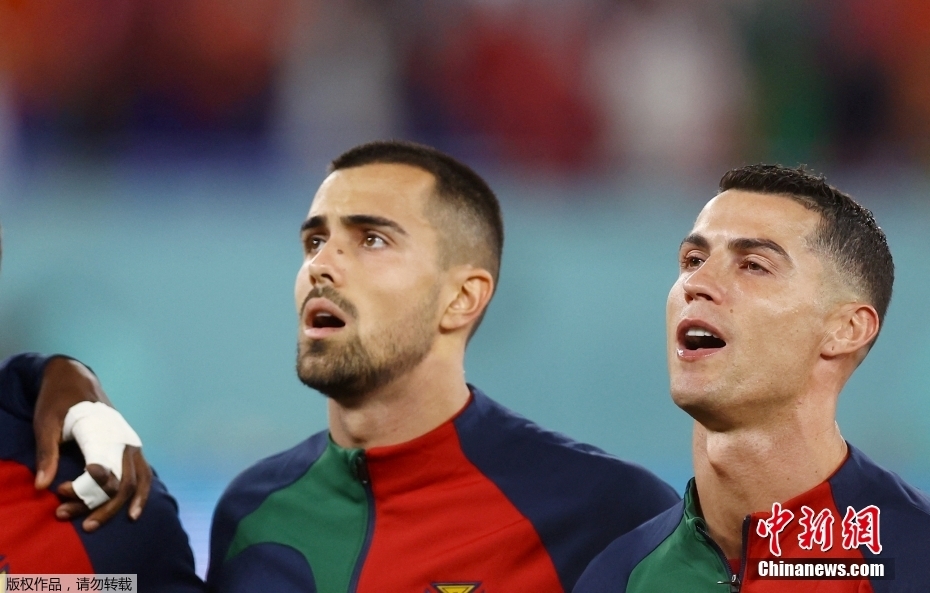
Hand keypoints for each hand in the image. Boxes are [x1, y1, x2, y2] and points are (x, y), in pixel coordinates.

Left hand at [33, 357, 152, 530]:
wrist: (75, 378)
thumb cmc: (58, 400)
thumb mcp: (45, 422)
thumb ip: (47, 454)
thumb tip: (42, 486)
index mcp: (105, 430)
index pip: (105, 469)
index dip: (87, 488)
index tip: (62, 491)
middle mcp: (124, 439)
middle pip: (123, 482)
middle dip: (99, 506)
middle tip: (69, 518)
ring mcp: (130, 443)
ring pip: (136, 482)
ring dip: (117, 506)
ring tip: (94, 525)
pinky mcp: (130, 447)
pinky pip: (143, 474)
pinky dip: (140, 494)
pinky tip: (130, 512)